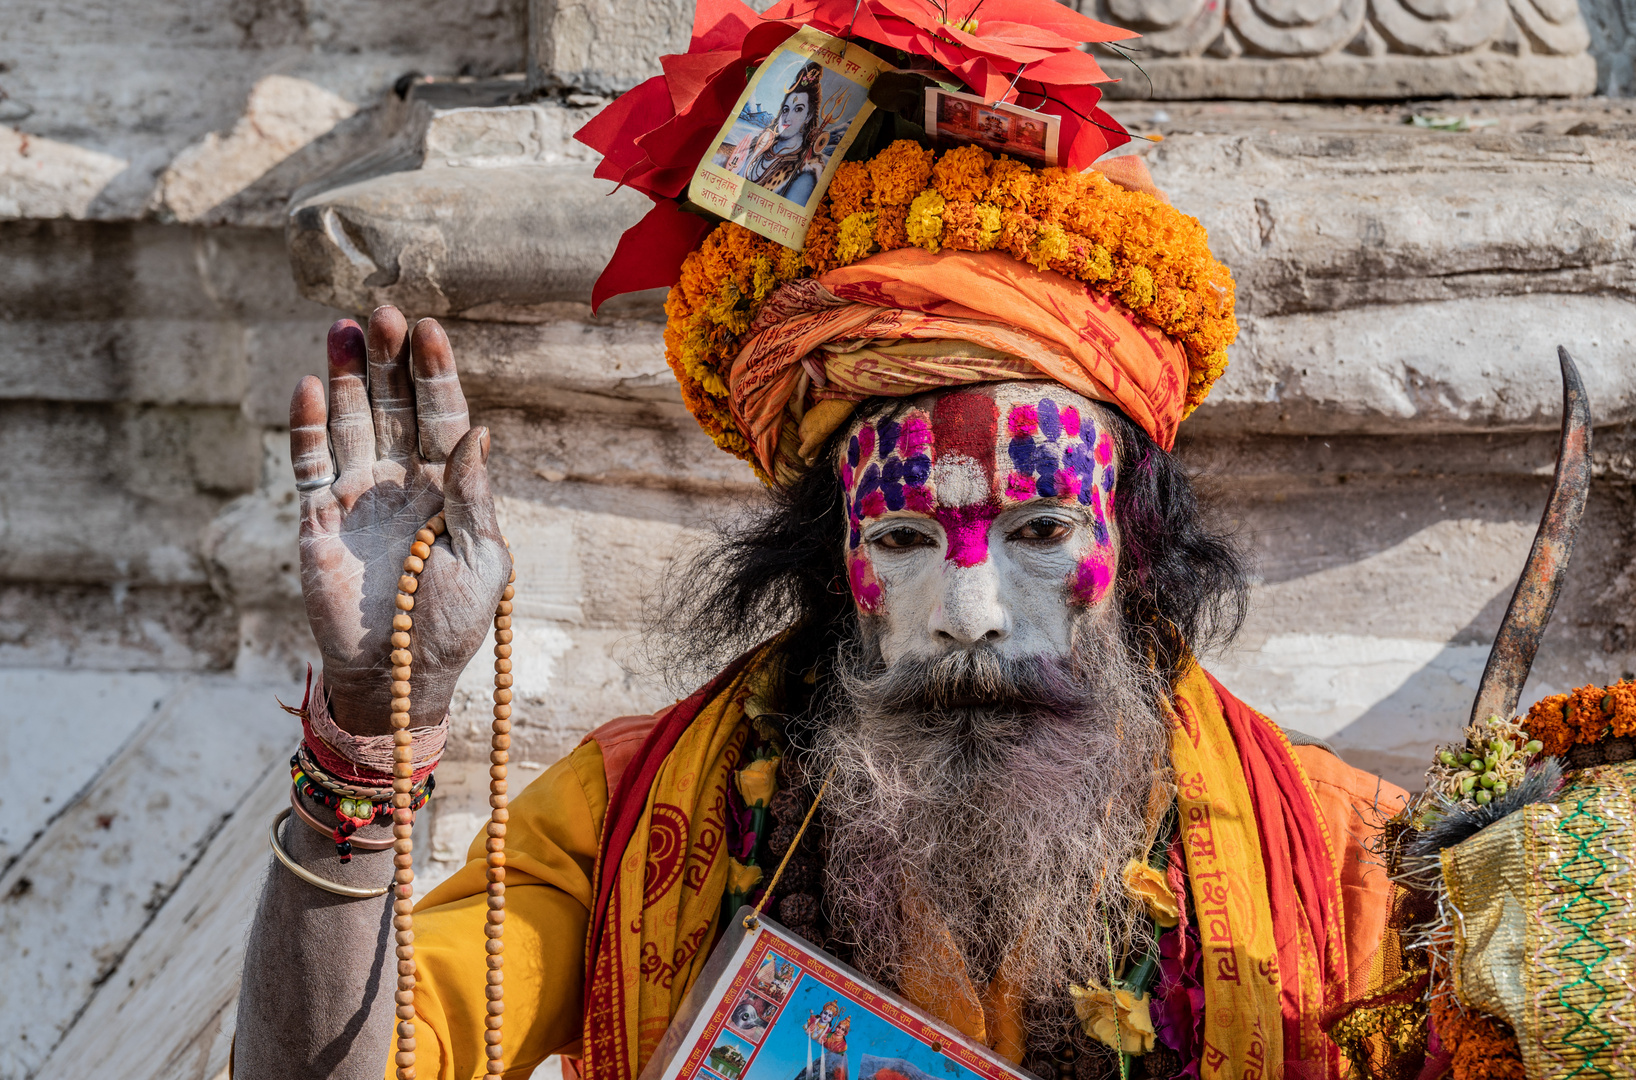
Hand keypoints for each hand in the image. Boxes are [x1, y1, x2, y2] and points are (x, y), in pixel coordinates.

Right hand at [290, 306, 510, 734]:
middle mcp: (402, 480)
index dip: (435, 373)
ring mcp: (359, 496)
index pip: (442, 416)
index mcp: (449, 486)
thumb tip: (478, 433)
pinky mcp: (319, 518)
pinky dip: (307, 426)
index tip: (431, 329)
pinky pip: (310, 463)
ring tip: (347, 328)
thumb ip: (476, 496)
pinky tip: (309, 385)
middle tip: (384, 312)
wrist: (399, 677)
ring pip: (350, 422)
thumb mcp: (482, 559)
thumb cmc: (451, 623)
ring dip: (346, 376)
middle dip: (389, 361)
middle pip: (392, 406)